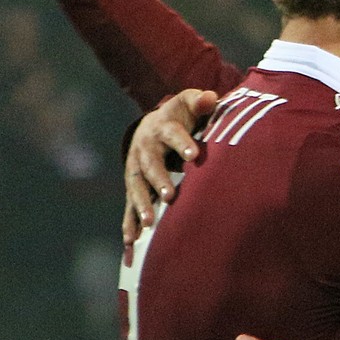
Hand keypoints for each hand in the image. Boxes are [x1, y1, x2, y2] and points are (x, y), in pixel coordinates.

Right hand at [122, 88, 217, 243]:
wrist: (152, 125)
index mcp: (162, 127)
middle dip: (159, 180)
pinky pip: (128, 205)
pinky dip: (128, 222)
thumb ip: (201, 101)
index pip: (173, 134)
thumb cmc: (180, 115)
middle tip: (169, 196)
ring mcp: (136, 168)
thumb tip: (211, 97)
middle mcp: (145, 149)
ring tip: (149, 223)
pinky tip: (130, 241)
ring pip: (136, 187)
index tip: (194, 155)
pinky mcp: (133, 185)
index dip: (183, 144)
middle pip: (150, 165)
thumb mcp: (190, 103)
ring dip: (141, 205)